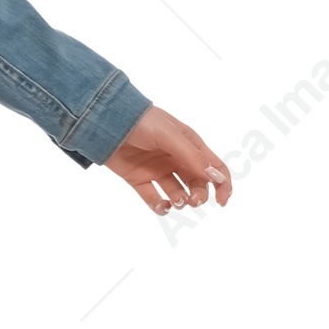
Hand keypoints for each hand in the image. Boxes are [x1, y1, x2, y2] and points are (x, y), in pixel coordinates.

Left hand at [102, 105, 230, 215]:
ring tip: (176, 201)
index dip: (222, 185)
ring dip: (181, 201)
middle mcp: (177, 158)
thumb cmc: (141, 121)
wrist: (106, 121)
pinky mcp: (139, 179)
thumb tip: (215, 178)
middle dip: (199, 195)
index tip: (222, 201)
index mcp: (189, 144)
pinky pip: (154, 198)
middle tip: (192, 200)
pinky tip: (162, 206)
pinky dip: (160, 206)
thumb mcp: (169, 135)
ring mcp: (158, 170)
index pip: (214, 166)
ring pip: (178, 193)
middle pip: (198, 184)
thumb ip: (191, 156)